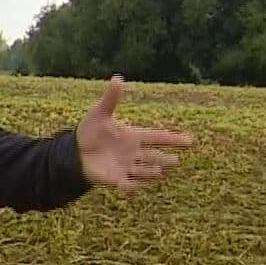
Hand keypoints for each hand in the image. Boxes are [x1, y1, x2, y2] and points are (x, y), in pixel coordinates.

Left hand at [76, 76, 193, 190]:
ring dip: (151, 172)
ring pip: (144, 171)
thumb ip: (111, 98)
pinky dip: (130, 186)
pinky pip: (126, 184)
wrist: (75, 152)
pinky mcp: (115, 179)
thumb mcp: (100, 113)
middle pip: (155, 156)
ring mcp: (126, 167)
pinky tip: (131, 186)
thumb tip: (118, 78)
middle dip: (165, 159)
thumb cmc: (90, 131)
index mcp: (134, 136)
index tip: (190, 141)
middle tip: (175, 161)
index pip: (158, 137)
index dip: (174, 139)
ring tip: (160, 171)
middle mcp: (134, 153)